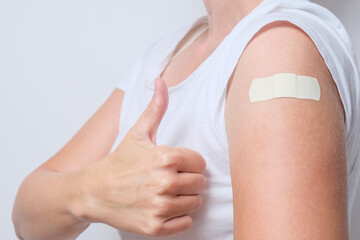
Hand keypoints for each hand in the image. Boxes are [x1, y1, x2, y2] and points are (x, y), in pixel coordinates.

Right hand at [76, 78, 206, 236]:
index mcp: (166, 157)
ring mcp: (160, 207)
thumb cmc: (119, 162)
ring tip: (166, 193)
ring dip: (185, 199)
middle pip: (200, 183)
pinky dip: (178, 217)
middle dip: (189, 181)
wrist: (93, 191)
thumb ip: (155, 108)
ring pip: (195, 203)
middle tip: (170, 179)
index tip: (175, 165)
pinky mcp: (155, 227)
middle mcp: (165, 183)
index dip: (189, 163)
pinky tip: (162, 207)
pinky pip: (186, 223)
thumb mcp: (138, 133)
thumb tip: (161, 81)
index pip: (201, 163)